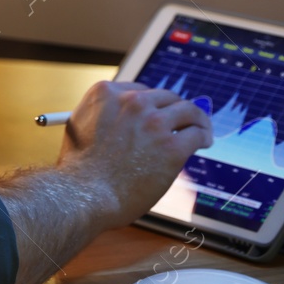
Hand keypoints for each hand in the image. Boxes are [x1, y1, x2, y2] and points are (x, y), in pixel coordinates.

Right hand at [57, 80, 213, 227]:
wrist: (84, 194)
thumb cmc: (79, 170)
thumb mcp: (79, 127)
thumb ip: (103, 116)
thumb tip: (123, 120)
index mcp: (106, 93)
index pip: (140, 90)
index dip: (152, 103)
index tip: (158, 112)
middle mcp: (132, 101)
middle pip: (166, 97)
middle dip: (175, 109)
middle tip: (183, 120)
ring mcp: (153, 122)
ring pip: (188, 111)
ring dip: (197, 119)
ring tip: (202, 128)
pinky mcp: (172, 146)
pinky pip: (197, 133)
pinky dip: (204, 136)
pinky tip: (204, 141)